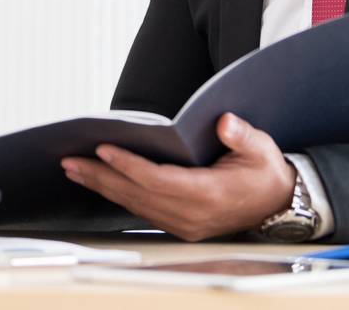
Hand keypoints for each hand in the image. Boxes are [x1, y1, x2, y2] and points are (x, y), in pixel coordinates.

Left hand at [60, 113, 296, 241]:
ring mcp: (184, 225)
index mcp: (209, 194)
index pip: (157, 180)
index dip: (127, 165)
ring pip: (135, 206)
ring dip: (103, 187)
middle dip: (101, 177)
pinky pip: (142, 211)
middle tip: (69, 161)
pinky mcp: (180, 226)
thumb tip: (224, 122)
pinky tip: (100, 182)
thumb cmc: (265, 171)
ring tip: (74, 170)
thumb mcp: (261, 149)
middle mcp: (191, 215)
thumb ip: (242, 136)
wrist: (279, 205)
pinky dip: (118, 196)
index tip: (102, 149)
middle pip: (137, 195)